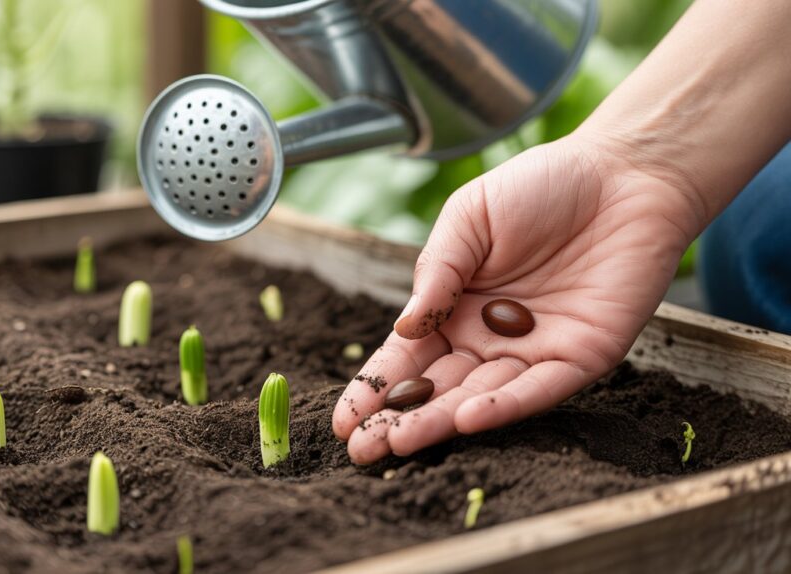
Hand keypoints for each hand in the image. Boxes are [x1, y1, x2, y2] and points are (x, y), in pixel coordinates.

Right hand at [331, 134, 702, 463]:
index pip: (407, 359)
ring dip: (440, 421)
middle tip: (362, 449)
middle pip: (436, 388)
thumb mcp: (470, 219)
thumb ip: (437, 272)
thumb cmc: (541, 186)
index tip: (342, 420)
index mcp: (453, 307)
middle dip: (398, 419)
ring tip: (399, 441)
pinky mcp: (581, 358)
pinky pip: (538, 389)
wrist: (623, 173)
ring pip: (479, 397)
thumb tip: (402, 330)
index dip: (374, 389)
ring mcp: (533, 352)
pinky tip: (467, 419)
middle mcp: (488, 339)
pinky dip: (505, 406)